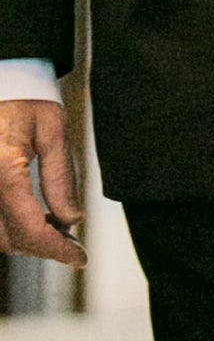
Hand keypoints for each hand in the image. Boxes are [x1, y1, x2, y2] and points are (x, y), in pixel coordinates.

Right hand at [0, 97, 83, 267]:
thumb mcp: (53, 131)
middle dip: (41, 248)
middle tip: (72, 246)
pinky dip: (8, 228)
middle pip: (8, 238)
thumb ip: (60, 178)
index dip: (56, 249)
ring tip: (55, 231)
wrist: (1, 82)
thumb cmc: (25, 99)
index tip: (79, 258)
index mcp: (2, 166)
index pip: (29, 226)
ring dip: (23, 241)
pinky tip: (31, 219)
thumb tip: (71, 220)